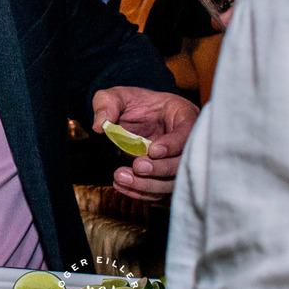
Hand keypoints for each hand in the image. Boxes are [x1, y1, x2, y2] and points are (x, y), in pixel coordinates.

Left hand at [92, 86, 199, 200]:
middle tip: (136, 166)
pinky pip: (159, 191)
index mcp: (182, 114)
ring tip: (120, 177)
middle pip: (184, 162)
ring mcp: (178, 161)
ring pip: (173, 182)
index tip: (152, 150)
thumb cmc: (131, 103)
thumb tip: (99, 126)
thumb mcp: (117, 96)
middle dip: (160, 169)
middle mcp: (187, 140)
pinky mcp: (167, 177)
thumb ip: (107, 104)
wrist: (134, 118)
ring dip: (148, 184)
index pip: (188, 132)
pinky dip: (141, 192)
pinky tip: (121, 185)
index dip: (173, 145)